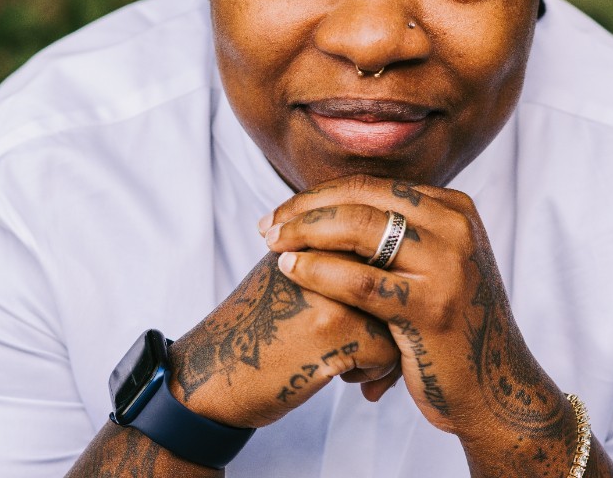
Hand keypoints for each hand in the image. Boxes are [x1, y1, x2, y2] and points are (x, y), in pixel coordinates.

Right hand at [166, 251, 400, 428]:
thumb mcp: (288, 269)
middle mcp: (328, 253)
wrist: (213, 371)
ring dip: (387, 342)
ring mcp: (333, 289)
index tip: (366, 310)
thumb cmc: (259, 326)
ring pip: (400, 312)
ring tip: (357, 359)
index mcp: (319, 234)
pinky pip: (389, 349)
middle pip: (396, 275)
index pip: (383, 243)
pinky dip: (375, 371)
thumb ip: (330, 254)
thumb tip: (387, 253)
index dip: (382, 282)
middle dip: (394, 310)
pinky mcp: (335, 331)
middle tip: (377, 335)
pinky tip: (345, 377)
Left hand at [261, 175, 575, 469]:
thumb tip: (331, 204)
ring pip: (360, 229)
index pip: (371, 186)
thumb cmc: (449, 325)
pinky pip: (361, 280)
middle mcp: (455, 227)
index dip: (319, 195)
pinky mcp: (432, 308)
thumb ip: (399, 231)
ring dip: (305, 232)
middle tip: (266, 225)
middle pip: (362, 199)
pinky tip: (290, 270)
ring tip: (272, 244)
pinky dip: (318, 270)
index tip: (282, 211)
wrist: (495, 388)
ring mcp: (448, 266)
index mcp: (453, 208)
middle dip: (305, 209)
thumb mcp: (435, 263)